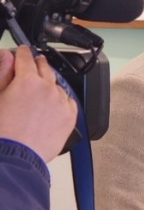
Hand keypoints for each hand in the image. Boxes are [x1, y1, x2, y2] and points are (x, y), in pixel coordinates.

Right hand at [0, 45, 76, 161]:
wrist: (15, 158)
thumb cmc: (2, 132)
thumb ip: (3, 73)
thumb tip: (7, 56)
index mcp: (27, 80)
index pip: (26, 57)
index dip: (21, 52)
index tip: (21, 51)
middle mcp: (48, 89)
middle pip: (45, 68)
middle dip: (37, 63)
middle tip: (33, 63)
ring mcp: (61, 103)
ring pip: (58, 85)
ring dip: (50, 83)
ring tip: (41, 89)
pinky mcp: (70, 117)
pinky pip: (69, 101)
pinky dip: (62, 99)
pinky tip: (54, 102)